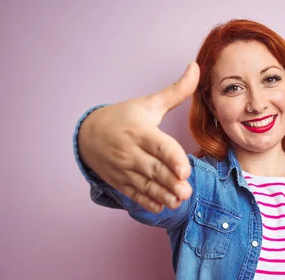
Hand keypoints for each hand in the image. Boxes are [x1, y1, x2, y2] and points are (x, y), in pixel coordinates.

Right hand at [78, 62, 199, 212]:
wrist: (88, 133)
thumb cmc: (124, 118)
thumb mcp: (149, 103)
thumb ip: (176, 91)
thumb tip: (196, 67)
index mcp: (141, 131)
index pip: (159, 146)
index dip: (172, 159)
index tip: (185, 170)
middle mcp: (131, 152)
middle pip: (154, 169)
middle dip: (171, 182)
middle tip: (187, 191)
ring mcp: (124, 169)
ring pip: (146, 185)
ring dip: (162, 195)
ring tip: (178, 201)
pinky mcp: (120, 181)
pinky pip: (134, 194)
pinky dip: (147, 202)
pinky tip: (161, 207)